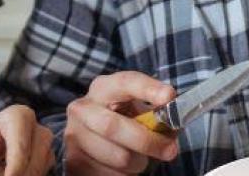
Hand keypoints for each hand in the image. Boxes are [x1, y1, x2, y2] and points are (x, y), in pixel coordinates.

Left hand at [0, 105, 53, 175]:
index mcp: (19, 117)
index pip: (21, 148)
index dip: (14, 169)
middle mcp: (39, 130)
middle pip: (32, 164)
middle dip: (12, 175)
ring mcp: (47, 148)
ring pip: (36, 173)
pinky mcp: (47, 163)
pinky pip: (38, 175)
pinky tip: (6, 172)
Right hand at [64, 72, 178, 175]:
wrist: (94, 140)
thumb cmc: (124, 122)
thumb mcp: (138, 112)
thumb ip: (156, 114)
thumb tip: (173, 124)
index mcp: (103, 88)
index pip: (125, 82)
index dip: (148, 88)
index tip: (169, 96)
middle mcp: (83, 108)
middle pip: (113, 126)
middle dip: (146, 141)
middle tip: (171, 150)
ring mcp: (74, 135)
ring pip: (118, 156)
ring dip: (138, 162)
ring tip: (140, 158)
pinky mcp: (75, 160)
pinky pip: (110, 173)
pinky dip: (125, 174)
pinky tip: (123, 166)